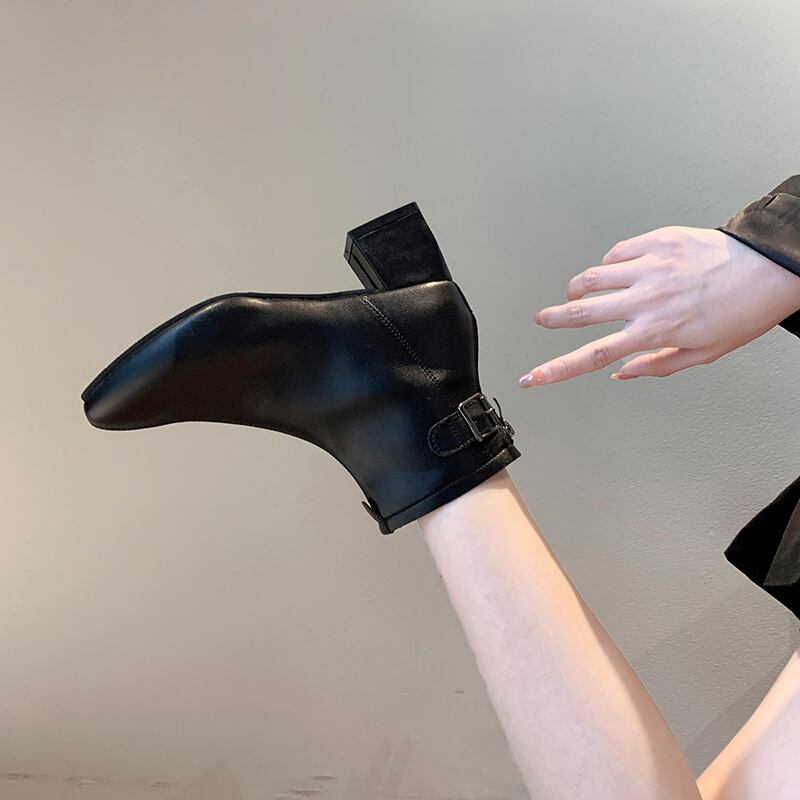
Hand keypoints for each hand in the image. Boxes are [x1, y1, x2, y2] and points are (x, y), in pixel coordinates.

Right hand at [519, 226, 799, 385]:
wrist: (772, 268)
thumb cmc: (743, 312)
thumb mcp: (703, 353)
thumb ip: (656, 365)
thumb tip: (621, 374)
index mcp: (654, 331)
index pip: (592, 355)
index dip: (556, 369)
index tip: (534, 377)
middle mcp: (645, 300)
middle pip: (580, 312)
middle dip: (553, 318)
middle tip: (542, 319)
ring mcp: (649, 267)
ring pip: (592, 277)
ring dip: (578, 289)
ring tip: (578, 293)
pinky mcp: (657, 241)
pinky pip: (616, 252)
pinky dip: (609, 264)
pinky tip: (616, 269)